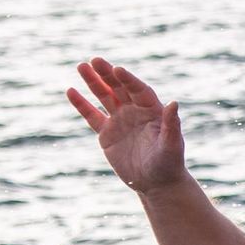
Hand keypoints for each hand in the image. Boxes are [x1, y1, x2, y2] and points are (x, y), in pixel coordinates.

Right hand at [70, 59, 186, 192]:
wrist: (156, 184)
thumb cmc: (169, 164)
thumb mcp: (171, 145)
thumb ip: (171, 124)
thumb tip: (174, 103)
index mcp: (152, 110)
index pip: (138, 90)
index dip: (128, 80)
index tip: (117, 70)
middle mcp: (135, 111)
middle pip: (119, 88)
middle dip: (107, 74)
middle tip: (94, 60)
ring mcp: (120, 120)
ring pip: (104, 96)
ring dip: (93, 82)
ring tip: (81, 66)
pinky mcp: (107, 134)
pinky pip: (92, 115)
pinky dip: (82, 104)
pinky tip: (71, 91)